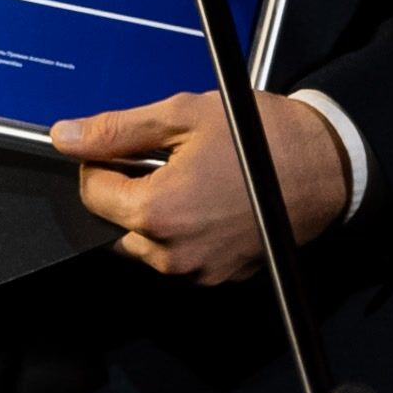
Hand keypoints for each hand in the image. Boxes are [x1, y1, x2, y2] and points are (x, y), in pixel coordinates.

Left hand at [51, 90, 347, 282]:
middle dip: (127, 191)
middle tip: (163, 159)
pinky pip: (180, 258)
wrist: (326, 167)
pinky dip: (182, 233)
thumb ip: (118, 129)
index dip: (102, 162)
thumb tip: (67, 136)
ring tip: (190, 178)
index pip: (91, 192)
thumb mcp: (183, 115)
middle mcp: (173, 253)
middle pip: (114, 224)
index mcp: (157, 211)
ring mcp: (198, 271)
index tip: (127, 145)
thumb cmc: (261, 137)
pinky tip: (209, 201)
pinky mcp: (221, 277)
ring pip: (145, 245)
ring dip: (153, 214)